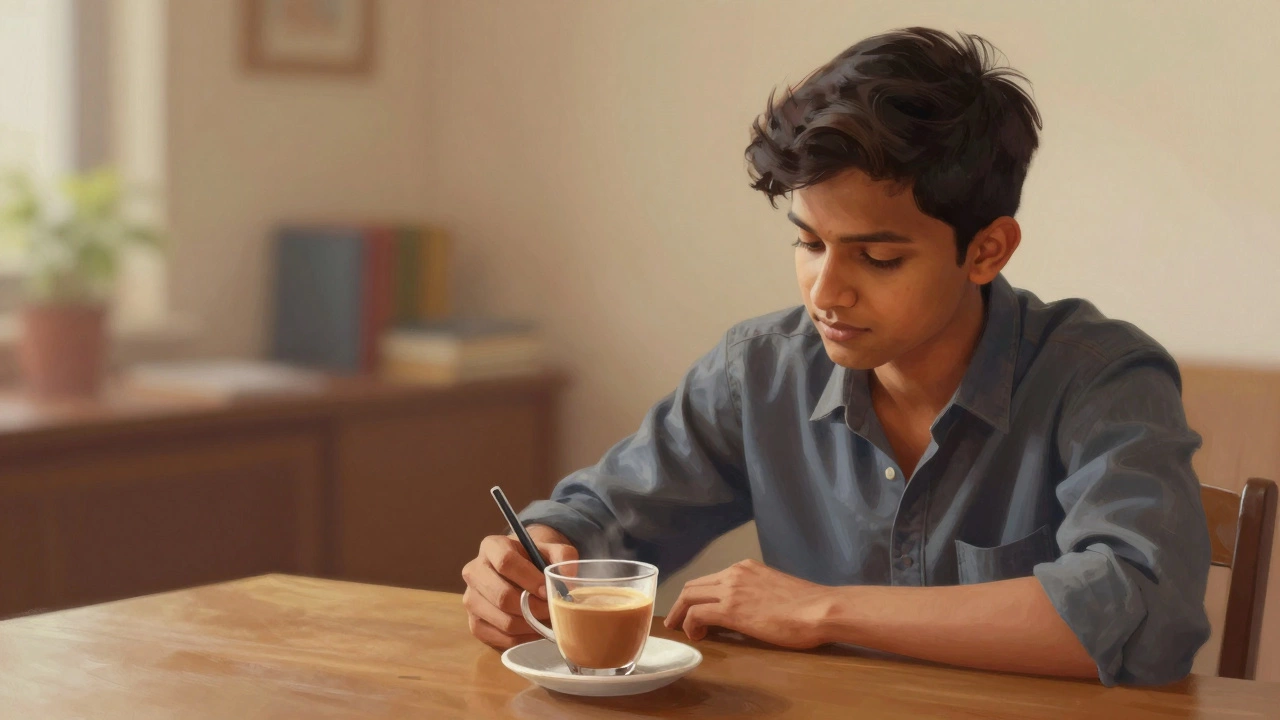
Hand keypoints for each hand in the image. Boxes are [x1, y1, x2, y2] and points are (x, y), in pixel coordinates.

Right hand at [461, 524, 577, 649]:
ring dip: (530, 625)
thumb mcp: (551, 550)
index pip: (505, 562)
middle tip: (551, 610)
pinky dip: (523, 638)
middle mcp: (474, 571)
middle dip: (532, 607)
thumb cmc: (536, 560)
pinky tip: (535, 629)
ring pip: (503, 621)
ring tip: (546, 620)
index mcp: (491, 547)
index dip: (529, 579)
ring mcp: (471, 599)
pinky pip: (500, 638)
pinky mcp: (474, 623)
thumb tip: (567, 577)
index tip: (548, 591)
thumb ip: (563, 557)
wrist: (521, 573)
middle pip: (502, 596)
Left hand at [663, 559, 833, 648]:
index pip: (710, 579)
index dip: (696, 596)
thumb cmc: (807, 605)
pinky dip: (690, 624)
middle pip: (694, 585)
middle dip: (680, 604)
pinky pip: (697, 613)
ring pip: (690, 596)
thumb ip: (756, 593)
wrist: (819, 609)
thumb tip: (749, 609)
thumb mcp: (775, 589)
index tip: (691, 610)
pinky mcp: (731, 609)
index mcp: (746, 568)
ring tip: (678, 629)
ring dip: (680, 613)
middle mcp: (734, 573)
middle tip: (675, 620)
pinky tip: (697, 636)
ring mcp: (731, 589)